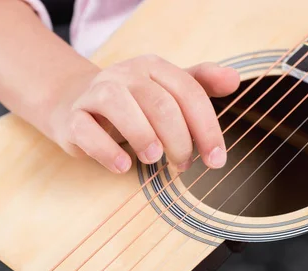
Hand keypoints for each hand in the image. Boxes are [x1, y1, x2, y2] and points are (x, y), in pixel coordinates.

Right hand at [41, 55, 239, 173]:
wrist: (75, 104)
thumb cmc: (132, 104)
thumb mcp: (167, 91)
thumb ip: (200, 85)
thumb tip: (234, 80)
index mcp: (152, 67)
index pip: (188, 92)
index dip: (207, 128)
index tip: (216, 160)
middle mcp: (123, 75)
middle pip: (159, 102)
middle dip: (179, 139)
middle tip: (185, 165)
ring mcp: (95, 94)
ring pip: (119, 105)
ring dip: (143, 136)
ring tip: (154, 160)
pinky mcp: (72, 118)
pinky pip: (85, 130)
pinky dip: (106, 150)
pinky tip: (123, 166)